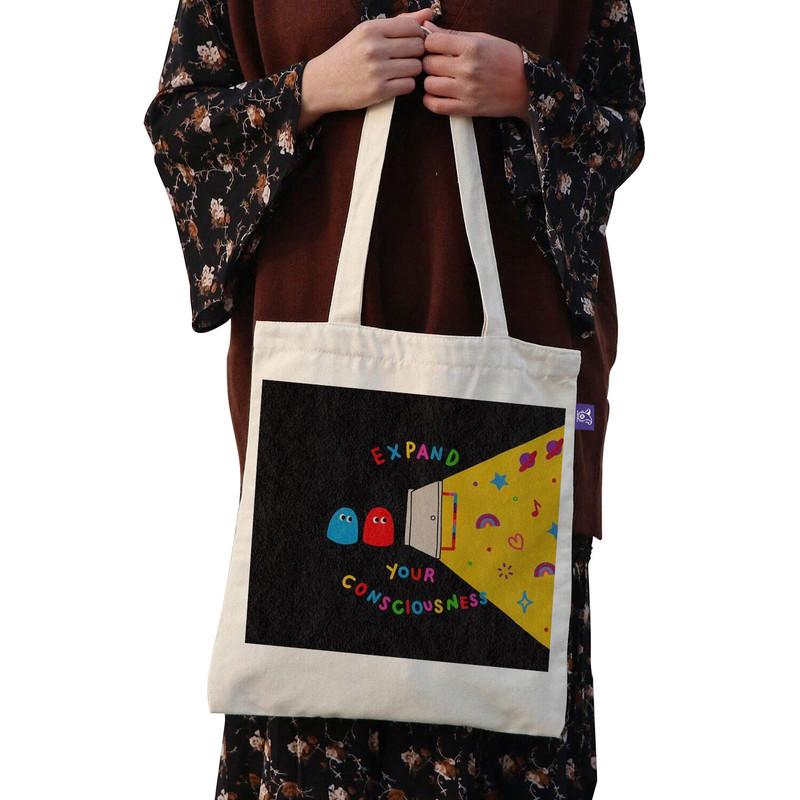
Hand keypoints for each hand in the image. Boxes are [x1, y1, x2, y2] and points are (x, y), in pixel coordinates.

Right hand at [299, 9, 433, 130]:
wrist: (322, 83)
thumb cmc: (347, 56)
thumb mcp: (367, 33)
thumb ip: (398, 23)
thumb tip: (428, 14)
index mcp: (371, 29)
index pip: (412, 26)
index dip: (417, 35)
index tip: (410, 42)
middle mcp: (374, 48)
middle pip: (418, 47)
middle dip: (416, 53)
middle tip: (405, 58)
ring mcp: (376, 70)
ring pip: (416, 67)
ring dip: (412, 70)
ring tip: (398, 71)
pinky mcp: (378, 91)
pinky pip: (409, 85)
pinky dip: (406, 85)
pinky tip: (395, 83)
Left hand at [420, 21, 530, 124]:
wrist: (527, 86)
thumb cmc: (506, 59)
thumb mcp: (483, 39)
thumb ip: (453, 34)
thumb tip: (426, 27)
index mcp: (472, 47)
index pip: (432, 42)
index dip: (430, 44)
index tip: (435, 48)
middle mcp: (468, 68)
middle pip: (429, 64)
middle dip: (430, 63)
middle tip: (438, 65)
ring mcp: (467, 90)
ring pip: (429, 84)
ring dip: (430, 82)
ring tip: (439, 80)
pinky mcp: (468, 108)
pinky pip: (437, 106)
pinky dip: (430, 101)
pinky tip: (436, 95)